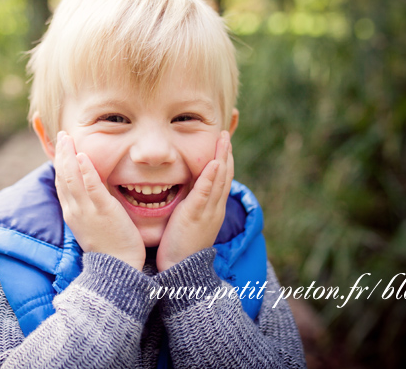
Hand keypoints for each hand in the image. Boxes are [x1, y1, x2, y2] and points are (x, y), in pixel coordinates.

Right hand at [54, 131, 145, 269]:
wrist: (117, 270)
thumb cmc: (111, 250)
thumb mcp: (94, 226)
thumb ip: (91, 209)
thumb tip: (92, 196)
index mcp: (73, 213)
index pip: (62, 184)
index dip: (60, 164)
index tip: (62, 148)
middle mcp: (75, 210)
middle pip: (62, 177)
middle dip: (61, 154)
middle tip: (62, 135)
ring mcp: (86, 210)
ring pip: (72, 178)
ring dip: (68, 156)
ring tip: (67, 138)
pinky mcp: (103, 211)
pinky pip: (91, 187)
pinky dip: (85, 171)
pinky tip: (83, 157)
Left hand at [156, 131, 232, 270]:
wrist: (180, 270)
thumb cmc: (180, 247)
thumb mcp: (188, 220)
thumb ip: (190, 204)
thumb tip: (186, 189)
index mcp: (213, 208)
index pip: (221, 179)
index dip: (223, 160)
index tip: (222, 143)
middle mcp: (214, 208)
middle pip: (224, 175)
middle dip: (226, 153)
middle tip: (225, 134)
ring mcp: (207, 212)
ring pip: (219, 180)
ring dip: (222, 157)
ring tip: (223, 140)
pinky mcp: (195, 216)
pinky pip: (205, 193)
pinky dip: (211, 177)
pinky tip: (214, 163)